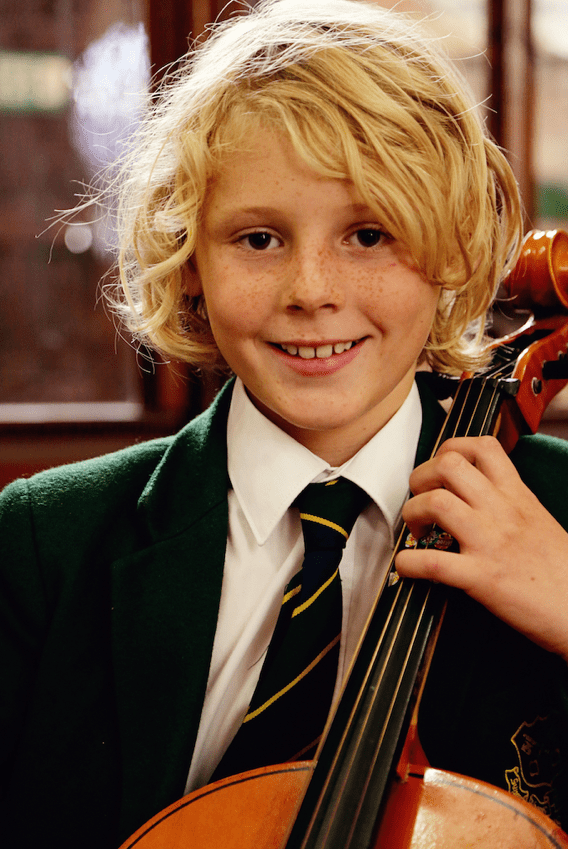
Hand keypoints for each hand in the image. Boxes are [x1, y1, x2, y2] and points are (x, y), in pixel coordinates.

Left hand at [395, 435, 567, 660]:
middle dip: (421, 477)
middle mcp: (502, 511)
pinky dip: (408, 564)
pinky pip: (432, 563)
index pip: (482, 446)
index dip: (450, 449)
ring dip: (412, 513)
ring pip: (435, 503)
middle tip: (421, 499)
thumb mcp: (539, 521)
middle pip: (448, 465)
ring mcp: (490, 542)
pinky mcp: (482, 578)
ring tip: (417, 532)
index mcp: (517, 496)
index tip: (440, 470)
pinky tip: (407, 568)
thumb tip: (475, 497)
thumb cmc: (561, 572)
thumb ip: (509, 503)